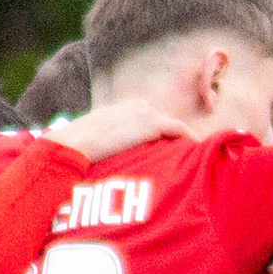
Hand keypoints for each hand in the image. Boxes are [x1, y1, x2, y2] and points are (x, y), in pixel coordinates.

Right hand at [47, 96, 200, 161]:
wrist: (74, 144)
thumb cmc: (74, 151)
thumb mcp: (90, 146)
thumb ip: (103, 150)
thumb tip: (102, 167)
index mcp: (120, 110)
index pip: (146, 121)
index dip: (157, 136)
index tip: (165, 150)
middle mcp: (134, 106)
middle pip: (161, 122)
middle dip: (172, 138)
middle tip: (184, 155)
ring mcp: (144, 112)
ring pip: (171, 126)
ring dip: (182, 139)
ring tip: (194, 154)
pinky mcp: (151, 124)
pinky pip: (179, 130)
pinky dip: (189, 138)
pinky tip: (199, 150)